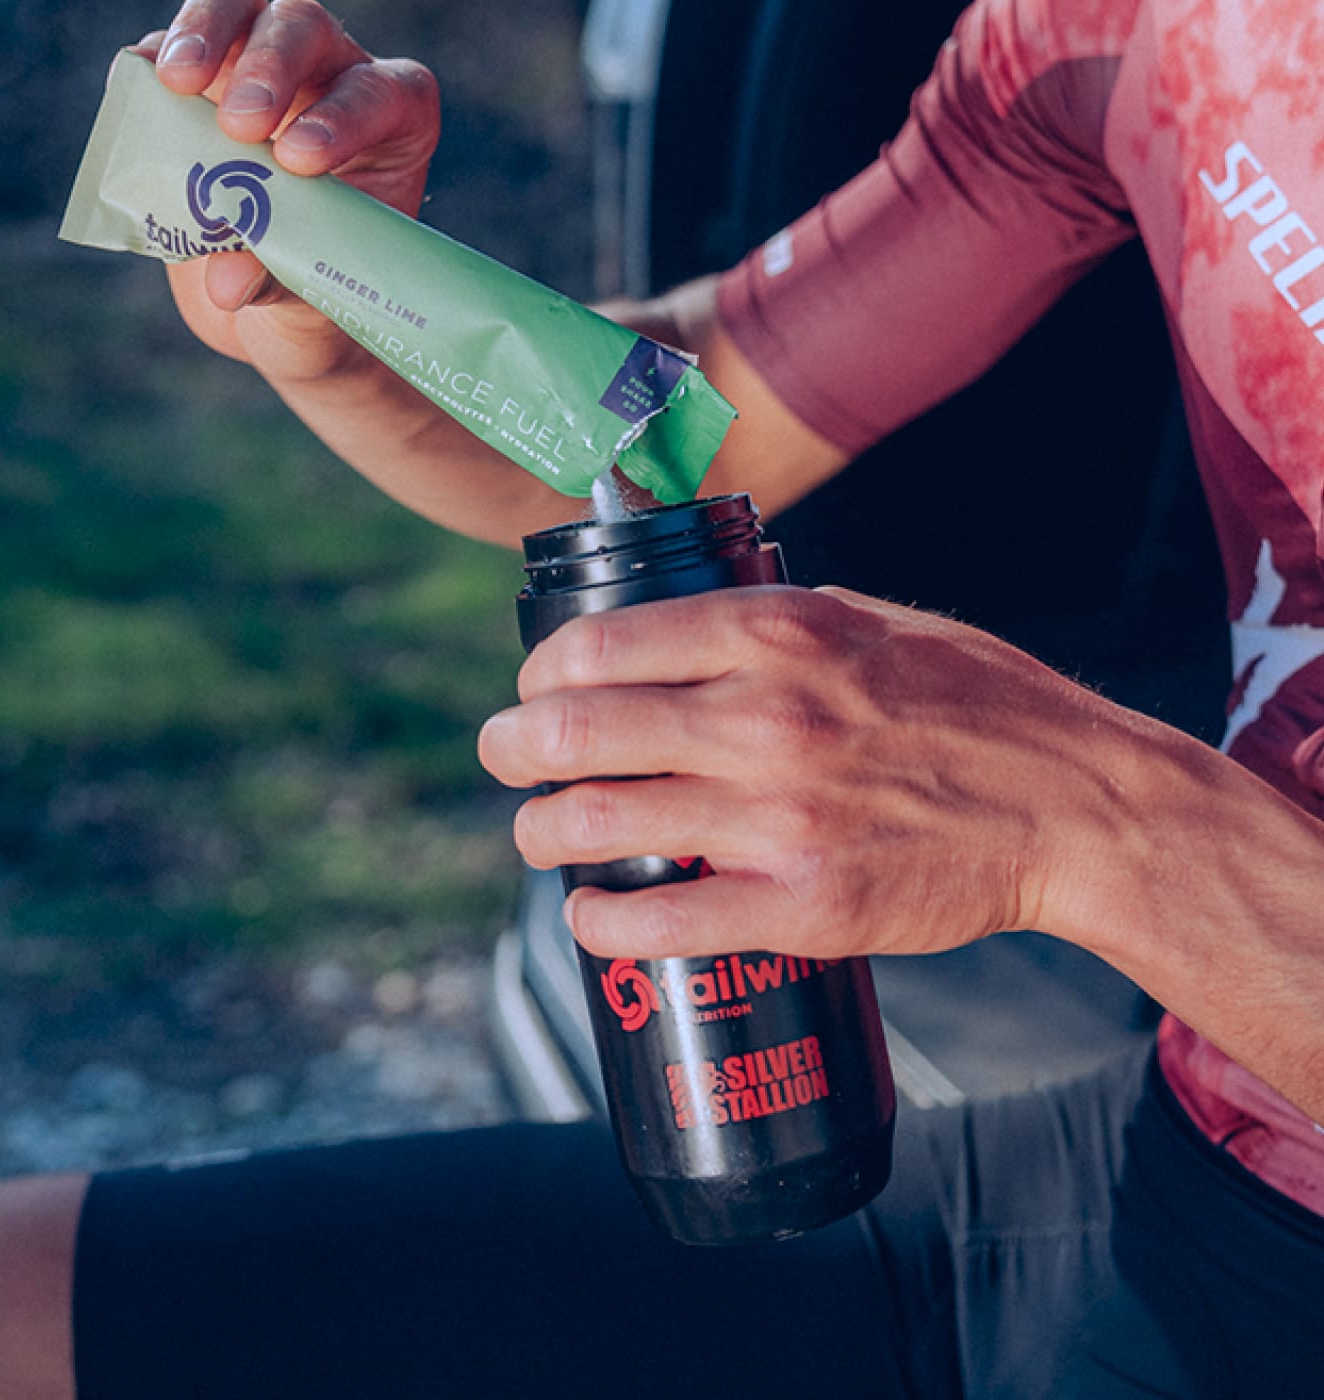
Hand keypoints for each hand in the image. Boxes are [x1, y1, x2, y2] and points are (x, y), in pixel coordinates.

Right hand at [133, 0, 439, 379]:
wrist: (274, 290)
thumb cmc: (317, 283)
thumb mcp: (310, 292)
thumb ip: (279, 281)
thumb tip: (227, 281)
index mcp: (392, 119)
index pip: (377, 95)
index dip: (342, 117)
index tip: (299, 161)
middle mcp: (333, 70)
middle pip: (305, 29)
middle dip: (270, 69)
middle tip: (238, 127)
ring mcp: (264, 58)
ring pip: (239, 10)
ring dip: (204, 37)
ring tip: (174, 85)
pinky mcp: (201, 66)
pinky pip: (170, 43)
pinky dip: (150, 62)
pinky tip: (136, 86)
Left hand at [479, 585, 1134, 961]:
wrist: (1073, 805)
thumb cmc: (976, 702)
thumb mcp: (870, 618)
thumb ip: (770, 622)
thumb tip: (677, 632)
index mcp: (775, 633)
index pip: (598, 645)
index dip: (540, 674)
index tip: (534, 690)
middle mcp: (764, 718)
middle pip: (573, 732)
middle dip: (511, 749)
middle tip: (503, 759)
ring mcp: (778, 818)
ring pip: (597, 824)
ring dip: (540, 834)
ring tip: (538, 836)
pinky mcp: (800, 907)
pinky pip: (659, 919)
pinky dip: (599, 920)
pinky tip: (588, 914)